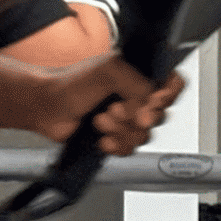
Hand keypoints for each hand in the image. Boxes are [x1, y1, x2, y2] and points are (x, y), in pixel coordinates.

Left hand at [28, 56, 187, 154]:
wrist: (47, 108)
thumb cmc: (71, 84)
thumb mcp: (111, 71)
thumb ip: (141, 84)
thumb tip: (153, 105)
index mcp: (140, 75)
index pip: (174, 84)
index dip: (167, 96)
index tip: (153, 101)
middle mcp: (137, 97)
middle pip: (161, 115)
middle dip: (136, 116)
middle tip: (116, 109)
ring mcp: (127, 118)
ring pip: (145, 135)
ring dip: (120, 130)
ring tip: (100, 119)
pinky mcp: (117, 137)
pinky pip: (131, 149)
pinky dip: (115, 145)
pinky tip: (101, 137)